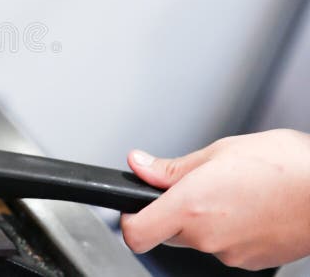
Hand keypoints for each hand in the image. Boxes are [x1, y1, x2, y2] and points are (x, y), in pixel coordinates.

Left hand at [121, 129, 309, 269]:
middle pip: (167, 233)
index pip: (136, 233)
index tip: (132, 208)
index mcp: (190, 207)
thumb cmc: (285, 166)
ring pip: (198, 239)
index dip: (129, 221)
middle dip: (172, 212)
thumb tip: (139, 165)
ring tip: (233, 191)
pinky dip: (229, 230)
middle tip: (196, 186)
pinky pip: (226, 246)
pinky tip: (249, 207)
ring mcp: (230, 254)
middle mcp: (207, 237)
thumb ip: (172, 167)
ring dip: (204, 219)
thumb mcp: (219, 152)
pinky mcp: (252, 262)